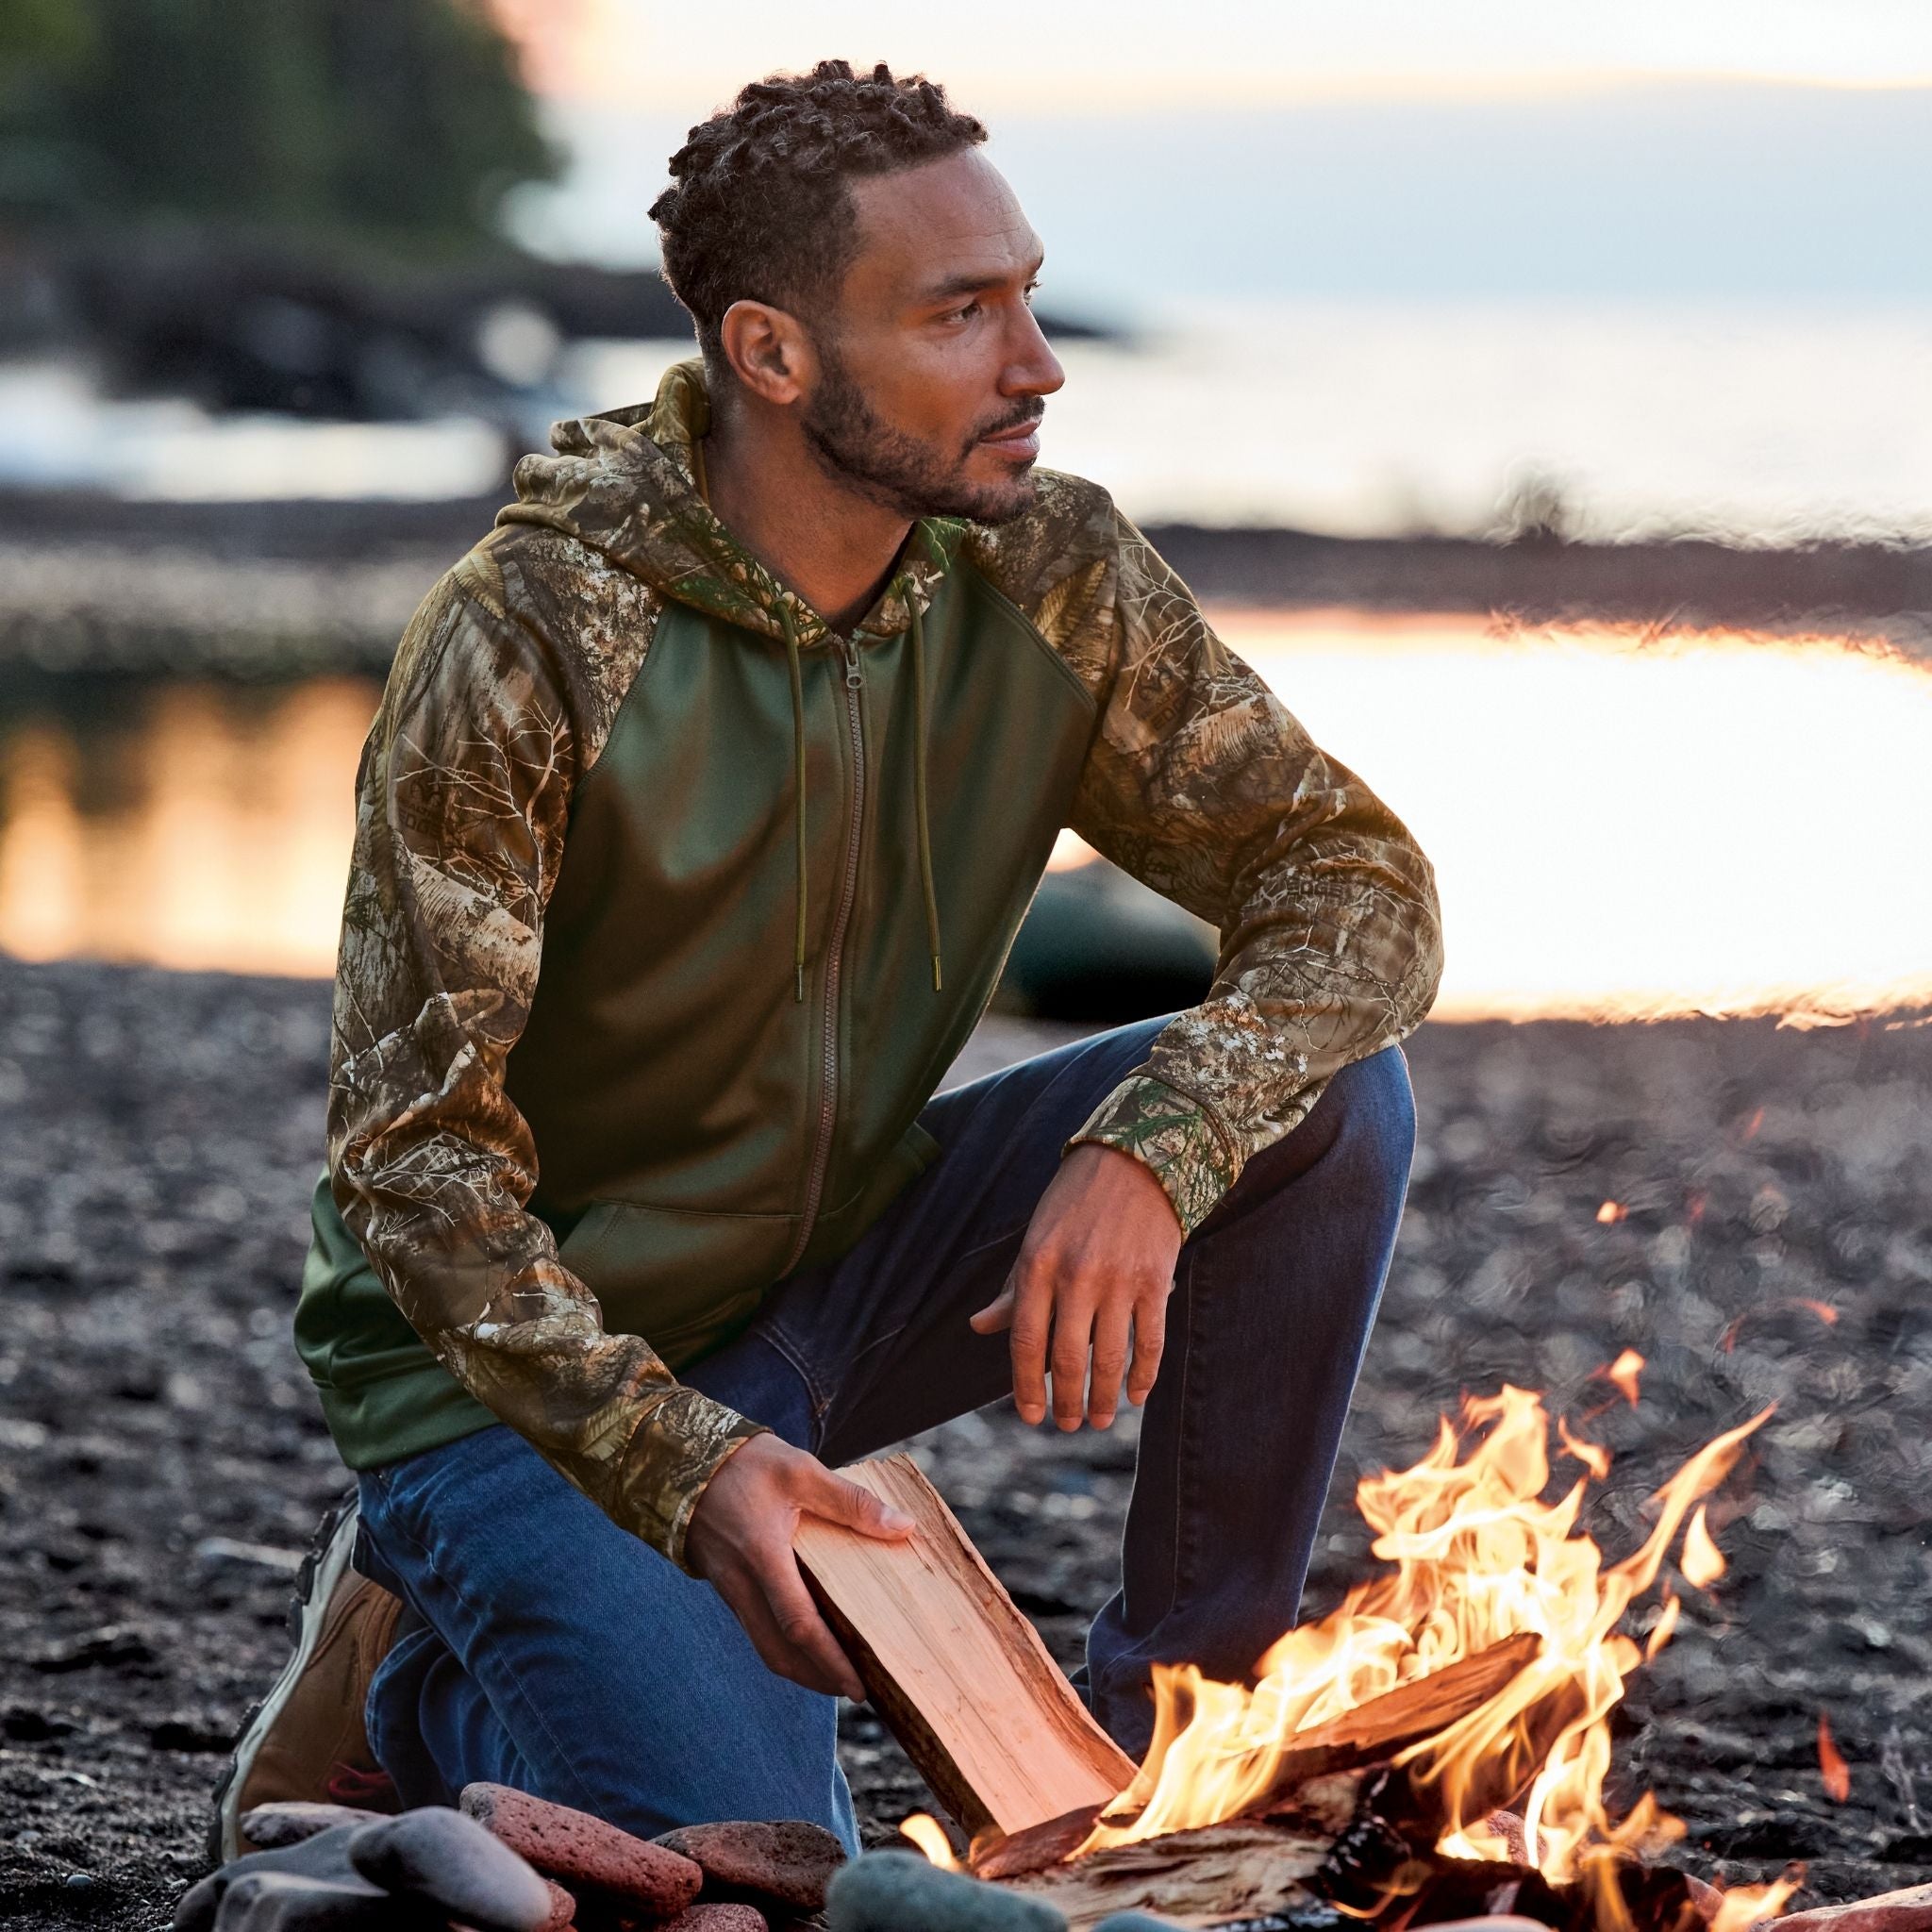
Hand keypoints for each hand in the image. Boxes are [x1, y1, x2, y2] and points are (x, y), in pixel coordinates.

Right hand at [684, 1433, 912, 1699]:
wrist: (680, 1462)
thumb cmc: (745, 1464)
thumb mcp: (801, 1471)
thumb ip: (851, 1502)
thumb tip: (902, 1527)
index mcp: (763, 1556)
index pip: (799, 1624)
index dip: (830, 1660)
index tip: (858, 1685)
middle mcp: (742, 1582)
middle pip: (779, 1652)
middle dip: (817, 1679)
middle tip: (855, 1691)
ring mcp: (730, 1588)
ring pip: (764, 1646)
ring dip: (800, 1668)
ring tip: (836, 1675)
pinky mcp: (725, 1586)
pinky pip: (754, 1628)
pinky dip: (782, 1645)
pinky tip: (806, 1640)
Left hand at [969, 1143, 1182, 1430]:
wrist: (1137, 1159)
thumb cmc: (1076, 1201)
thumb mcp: (1036, 1237)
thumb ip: (1014, 1289)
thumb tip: (980, 1328)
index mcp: (1038, 1265)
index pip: (1026, 1342)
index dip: (1025, 1387)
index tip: (1031, 1416)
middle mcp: (1076, 1276)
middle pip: (1067, 1358)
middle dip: (1067, 1402)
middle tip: (1069, 1425)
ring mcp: (1119, 1280)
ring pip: (1109, 1358)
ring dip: (1104, 1398)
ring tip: (1100, 1420)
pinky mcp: (1156, 1280)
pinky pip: (1149, 1341)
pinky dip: (1143, 1375)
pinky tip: (1136, 1395)